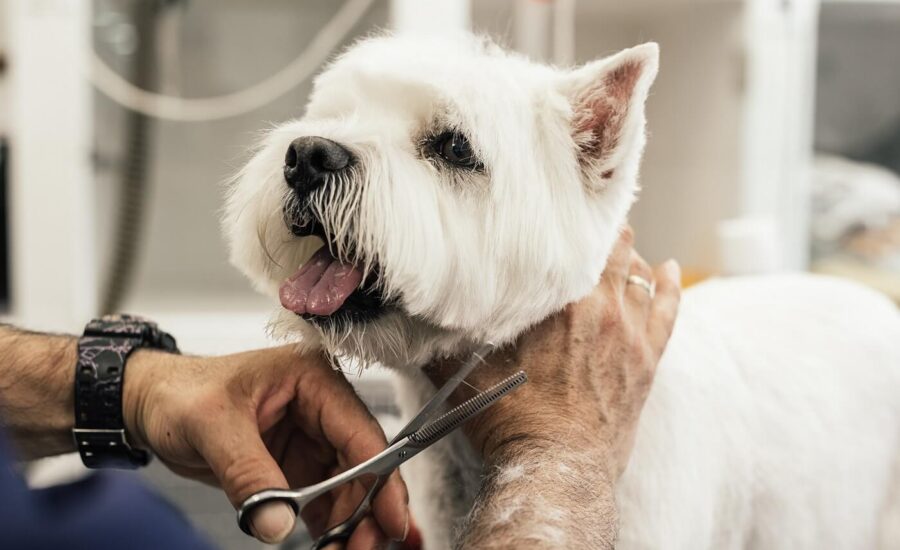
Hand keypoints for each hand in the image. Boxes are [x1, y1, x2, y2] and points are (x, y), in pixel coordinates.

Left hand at [122, 345, 409, 547]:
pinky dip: (330, 528)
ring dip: (351, 524)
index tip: (388, 521)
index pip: (361, 433)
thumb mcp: (212, 427)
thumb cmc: (180, 393)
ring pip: (350, 489)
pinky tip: (331, 548)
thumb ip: (248, 473)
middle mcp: (323, 409)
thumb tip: (277, 523)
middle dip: (368, 511)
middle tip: (363, 549)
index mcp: (314, 380)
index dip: (381, 479)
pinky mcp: (297, 467)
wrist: (150, 404)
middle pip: (364, 466)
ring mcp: (312, 440)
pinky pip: (325, 502)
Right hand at [427, 227, 680, 475]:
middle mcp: (599, 309)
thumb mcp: (463, 375)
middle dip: (600, 232)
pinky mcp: (647, 359)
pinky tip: (669, 268)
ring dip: (629, 256)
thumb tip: (412, 319)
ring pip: (638, 273)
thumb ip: (438, 342)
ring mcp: (629, 333)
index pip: (572, 242)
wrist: (556, 470)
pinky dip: (670, 284)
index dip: (568, 222)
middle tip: (588, 220)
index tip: (560, 211)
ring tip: (619, 244)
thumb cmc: (511, 424)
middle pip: (610, 249)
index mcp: (557, 303)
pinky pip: (668, 308)